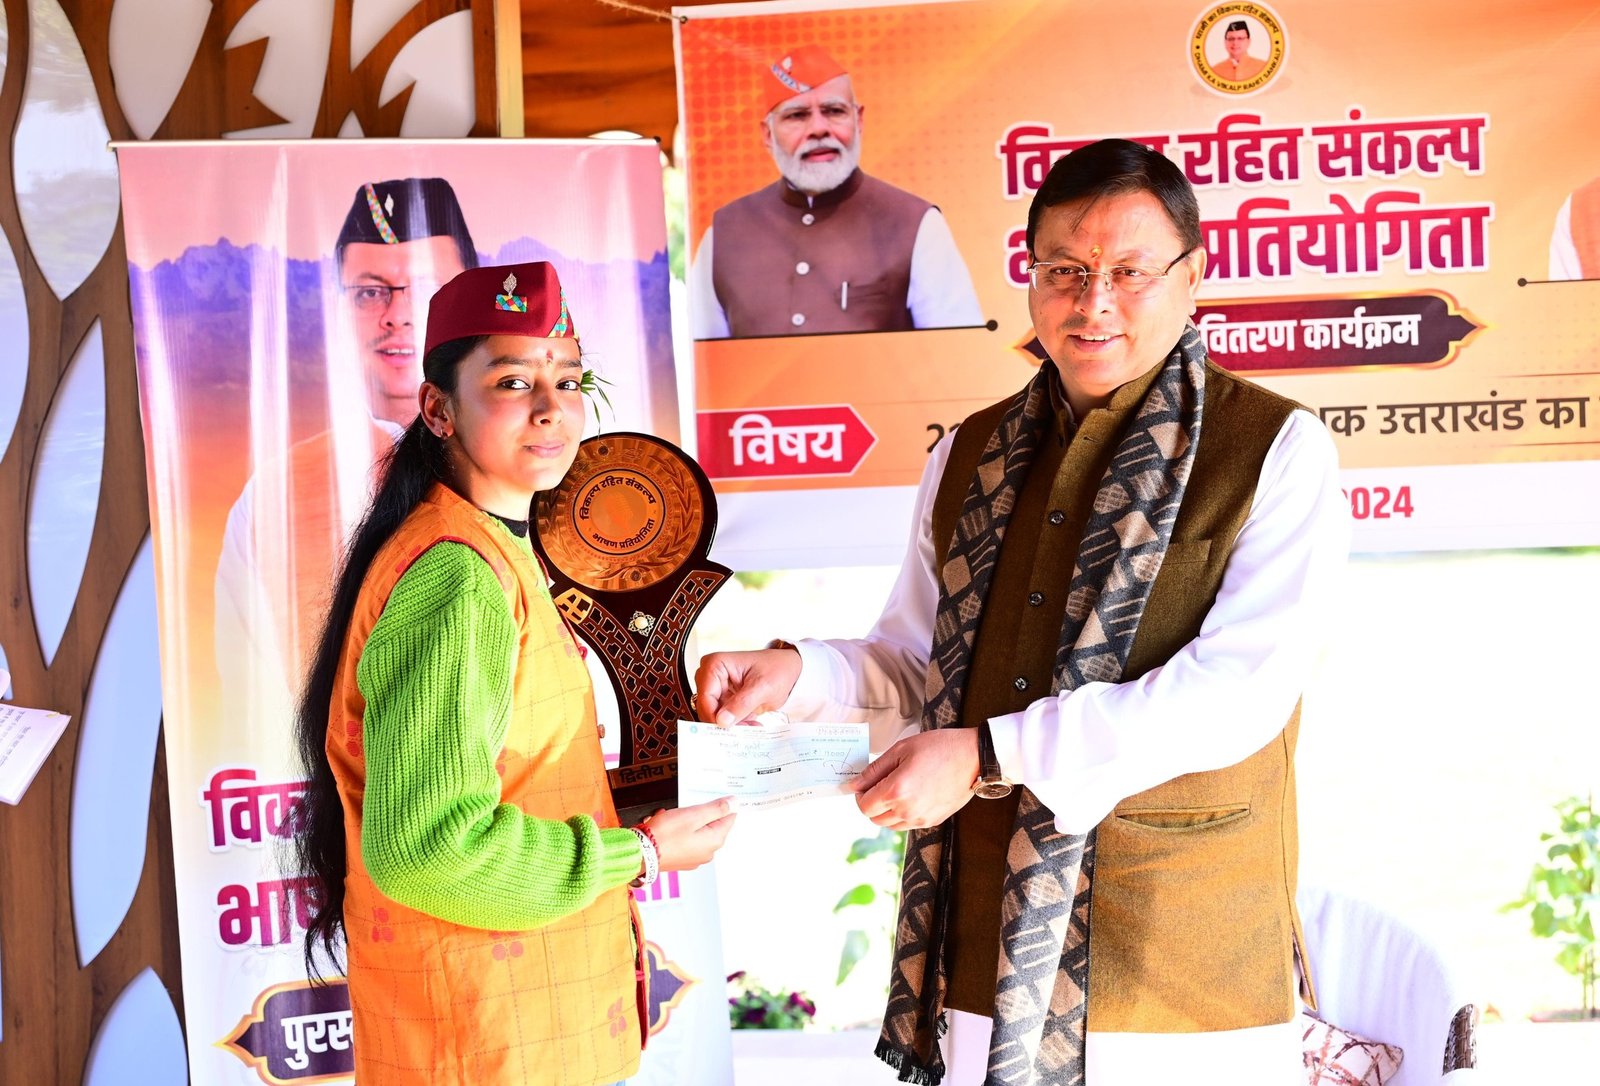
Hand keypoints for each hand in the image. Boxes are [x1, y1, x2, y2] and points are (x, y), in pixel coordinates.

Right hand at [644, 797, 736, 871]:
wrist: (641, 854)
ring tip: (672, 817)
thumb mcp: (693, 815)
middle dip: (700, 813)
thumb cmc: (665, 834)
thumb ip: (716, 809)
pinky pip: (687, 840)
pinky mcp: (683, 859)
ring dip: (688, 821)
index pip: (729, 817)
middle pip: (713, 824)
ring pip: (699, 831)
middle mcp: (709, 852)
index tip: (708, 798)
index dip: (721, 804)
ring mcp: (696, 858)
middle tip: (685, 808)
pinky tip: (668, 827)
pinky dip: (680, 831)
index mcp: (715, 840)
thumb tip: (734, 803)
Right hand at [694, 648, 801, 725]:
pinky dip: (737, 723)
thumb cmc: (777, 668)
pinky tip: (751, 722)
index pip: (705, 696)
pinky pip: (723, 717)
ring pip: (715, 715)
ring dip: (732, 724)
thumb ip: (742, 704)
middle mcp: (711, 675)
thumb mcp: (763, 687)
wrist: (789, 669)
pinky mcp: (723, 698)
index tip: (727, 731)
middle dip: (725, 722)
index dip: (713, 716)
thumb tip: (722, 721)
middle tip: (745, 729)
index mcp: (716, 664)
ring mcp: (716, 687)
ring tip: (752, 725)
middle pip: (707, 707)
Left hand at [849, 729, 979, 829]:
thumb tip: (854, 784)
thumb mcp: (901, 750)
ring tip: (898, 789)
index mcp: (896, 791)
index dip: (860, 794)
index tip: (865, 783)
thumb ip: (874, 770)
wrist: (973, 757)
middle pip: (875, 818)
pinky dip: (903, 814)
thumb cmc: (938, 747)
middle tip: (880, 784)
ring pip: (890, 825)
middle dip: (872, 803)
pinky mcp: (933, 821)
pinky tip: (912, 795)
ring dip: (887, 810)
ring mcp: (921, 819)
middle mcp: (907, 810)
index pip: (864, 806)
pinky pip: (908, 824)